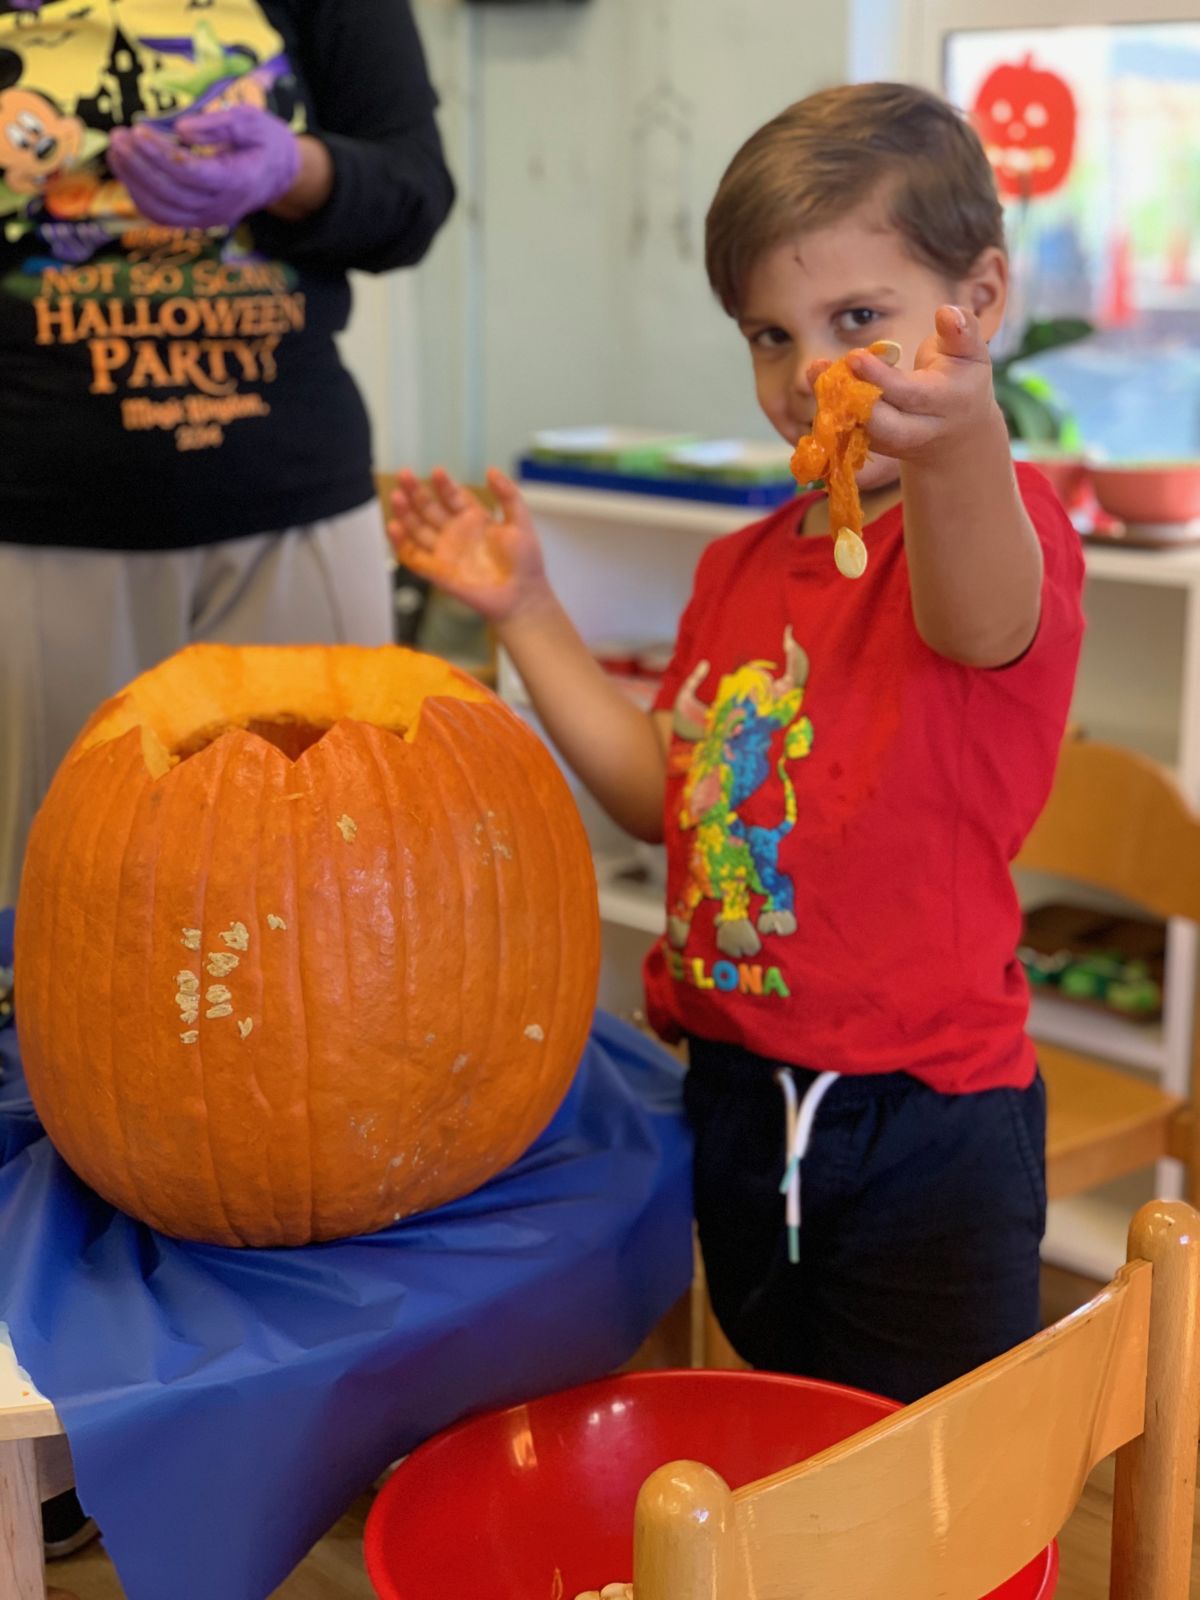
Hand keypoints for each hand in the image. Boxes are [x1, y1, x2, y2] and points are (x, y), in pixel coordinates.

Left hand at [107, 106, 299, 228]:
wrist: (276, 175)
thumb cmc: (263, 142)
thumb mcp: (251, 121)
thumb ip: (218, 125)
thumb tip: (180, 130)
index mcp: (237, 182)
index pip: (192, 174)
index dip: (161, 154)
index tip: (138, 130)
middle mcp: (221, 208)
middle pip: (172, 194)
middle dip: (140, 166)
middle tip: (118, 136)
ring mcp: (208, 219)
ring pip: (162, 211)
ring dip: (133, 182)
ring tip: (115, 150)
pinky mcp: (196, 221)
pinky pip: (161, 217)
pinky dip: (138, 195)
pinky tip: (125, 169)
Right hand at [388, 467, 548, 623]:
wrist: (522, 596)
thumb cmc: (525, 563)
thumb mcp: (521, 522)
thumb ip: (509, 495)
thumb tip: (491, 470)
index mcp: (474, 518)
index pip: (453, 496)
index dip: (444, 484)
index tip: (437, 472)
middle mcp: (455, 533)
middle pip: (429, 508)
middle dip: (416, 492)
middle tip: (404, 474)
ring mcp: (444, 552)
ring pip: (417, 529)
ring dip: (405, 513)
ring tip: (396, 496)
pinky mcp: (437, 572)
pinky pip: (414, 556)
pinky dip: (401, 543)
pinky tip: (393, 527)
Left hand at [812, 307, 1002, 465]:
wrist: (957, 431)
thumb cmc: (962, 379)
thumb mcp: (971, 352)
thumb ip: (962, 331)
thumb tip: (945, 312)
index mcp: (947, 403)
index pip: (911, 395)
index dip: (881, 378)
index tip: (855, 355)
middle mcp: (921, 430)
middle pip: (884, 426)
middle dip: (854, 400)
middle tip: (828, 366)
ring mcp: (897, 445)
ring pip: (861, 433)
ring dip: (833, 404)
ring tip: (816, 369)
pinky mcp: (877, 449)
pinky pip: (850, 434)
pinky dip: (832, 410)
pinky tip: (821, 380)